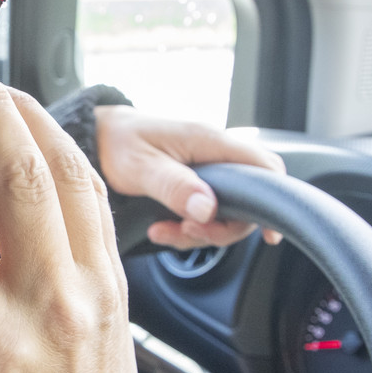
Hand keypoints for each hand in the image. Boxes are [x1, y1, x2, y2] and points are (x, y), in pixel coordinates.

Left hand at [94, 105, 285, 250]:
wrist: (97, 138)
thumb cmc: (117, 143)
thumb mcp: (141, 167)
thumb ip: (174, 186)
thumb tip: (208, 208)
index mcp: (210, 141)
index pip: (264, 166)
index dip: (275, 199)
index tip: (268, 233)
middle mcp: (214, 155)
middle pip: (249, 199)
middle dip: (222, 227)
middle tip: (187, 231)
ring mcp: (206, 171)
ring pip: (226, 212)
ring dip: (199, 232)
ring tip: (163, 231)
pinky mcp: (194, 185)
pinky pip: (206, 214)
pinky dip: (187, 229)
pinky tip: (161, 228)